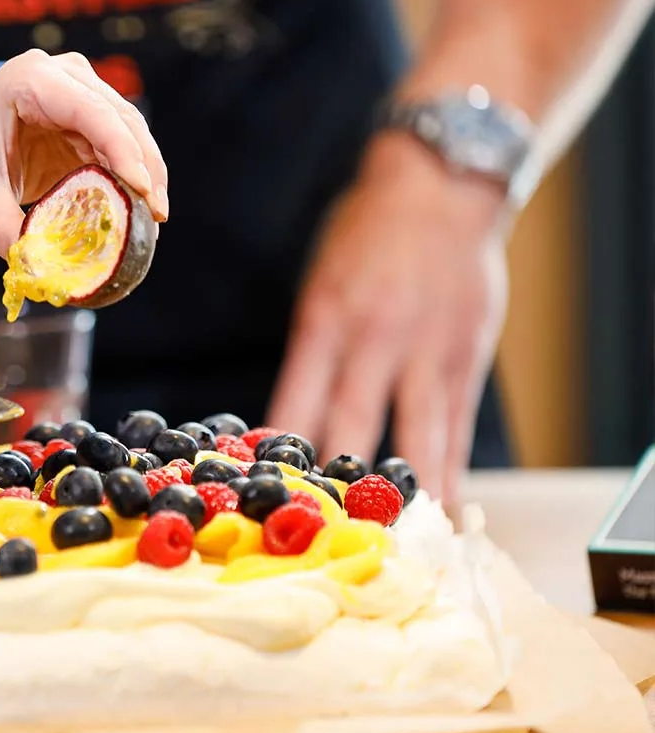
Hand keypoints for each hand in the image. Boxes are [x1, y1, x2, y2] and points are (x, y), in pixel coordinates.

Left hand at [0, 50, 168, 255]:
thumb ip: (2, 226)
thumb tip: (35, 267)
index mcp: (31, 80)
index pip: (92, 113)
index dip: (123, 151)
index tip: (142, 191)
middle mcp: (63, 76)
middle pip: (121, 120)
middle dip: (144, 168)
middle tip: (156, 217)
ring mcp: (79, 92)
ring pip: (129, 132)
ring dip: (145, 174)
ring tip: (153, 221)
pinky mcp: (85, 117)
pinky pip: (118, 147)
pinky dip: (129, 178)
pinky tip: (137, 211)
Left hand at [266, 133, 510, 503]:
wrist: (441, 190)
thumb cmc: (367, 235)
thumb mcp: (323, 284)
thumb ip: (315, 348)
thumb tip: (294, 419)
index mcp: (326, 319)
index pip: (297, 399)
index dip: (282, 451)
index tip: (267, 494)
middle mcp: (375, 339)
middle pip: (351, 425)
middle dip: (337, 484)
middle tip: (326, 535)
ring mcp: (426, 352)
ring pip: (414, 437)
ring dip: (404, 493)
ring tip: (394, 543)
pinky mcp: (466, 358)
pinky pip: (455, 428)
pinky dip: (449, 472)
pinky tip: (444, 509)